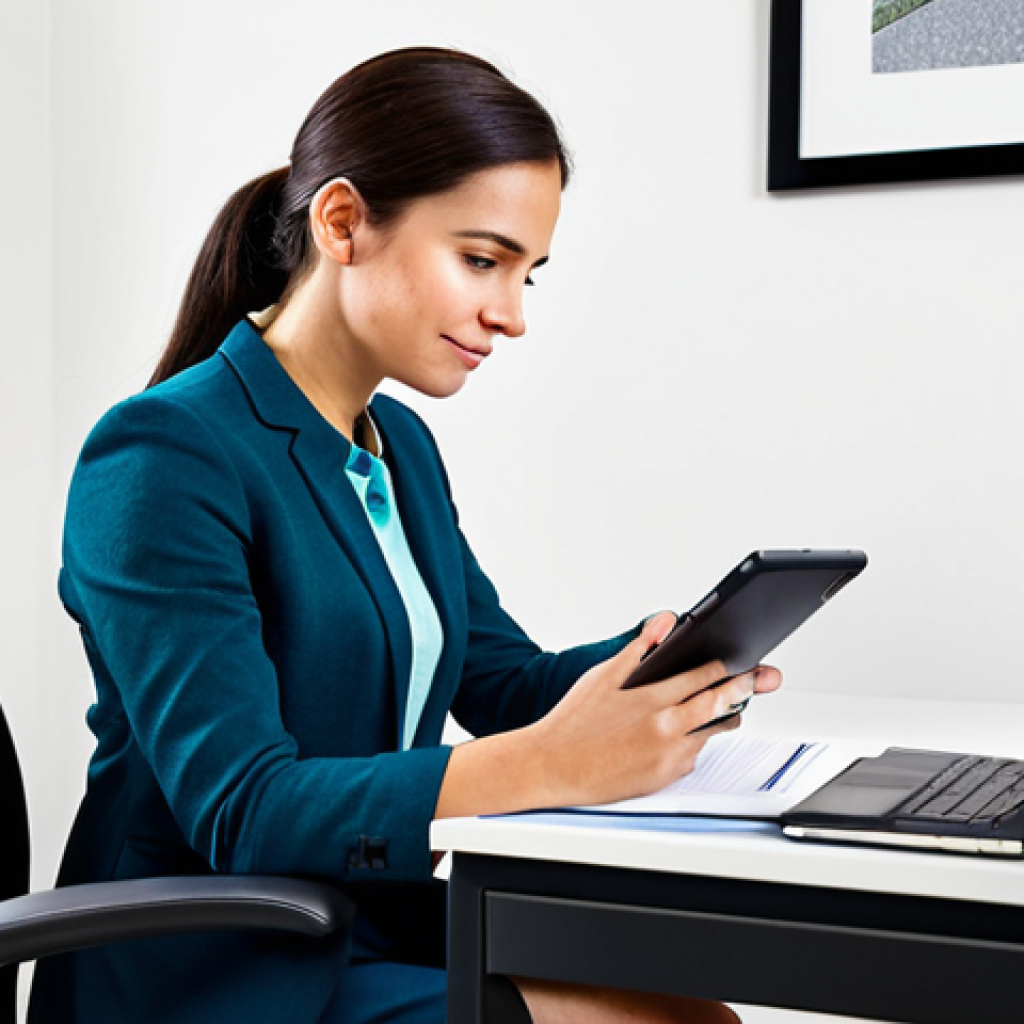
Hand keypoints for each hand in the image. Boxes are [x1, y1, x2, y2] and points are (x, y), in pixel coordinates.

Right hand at [528, 612, 781, 807]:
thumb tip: (666, 621)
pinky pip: (693, 757)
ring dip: (721, 717)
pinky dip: (692, 743)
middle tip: (763, 679)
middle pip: (723, 705)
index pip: (705, 677)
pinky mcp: (665, 778)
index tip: (743, 661)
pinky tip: (677, 735)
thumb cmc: (574, 720)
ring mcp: (669, 756)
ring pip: (712, 732)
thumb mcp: (605, 674)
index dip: (729, 668)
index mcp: (653, 698)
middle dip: (745, 689)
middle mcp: (666, 728)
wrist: (552, 765)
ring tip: (727, 705)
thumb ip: (641, 647)